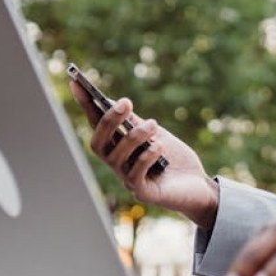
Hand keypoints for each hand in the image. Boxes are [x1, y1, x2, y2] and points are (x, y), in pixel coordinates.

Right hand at [69, 81, 218, 228]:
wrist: (198, 184)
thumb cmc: (173, 158)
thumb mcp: (154, 133)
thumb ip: (135, 122)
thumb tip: (117, 103)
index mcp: (118, 147)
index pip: (96, 125)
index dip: (85, 106)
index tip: (77, 82)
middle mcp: (118, 164)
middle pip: (98, 143)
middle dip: (109, 121)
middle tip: (126, 103)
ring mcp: (128, 180)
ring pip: (117, 157)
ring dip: (135, 136)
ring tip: (153, 124)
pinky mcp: (143, 193)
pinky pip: (135, 175)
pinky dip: (146, 157)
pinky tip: (159, 146)